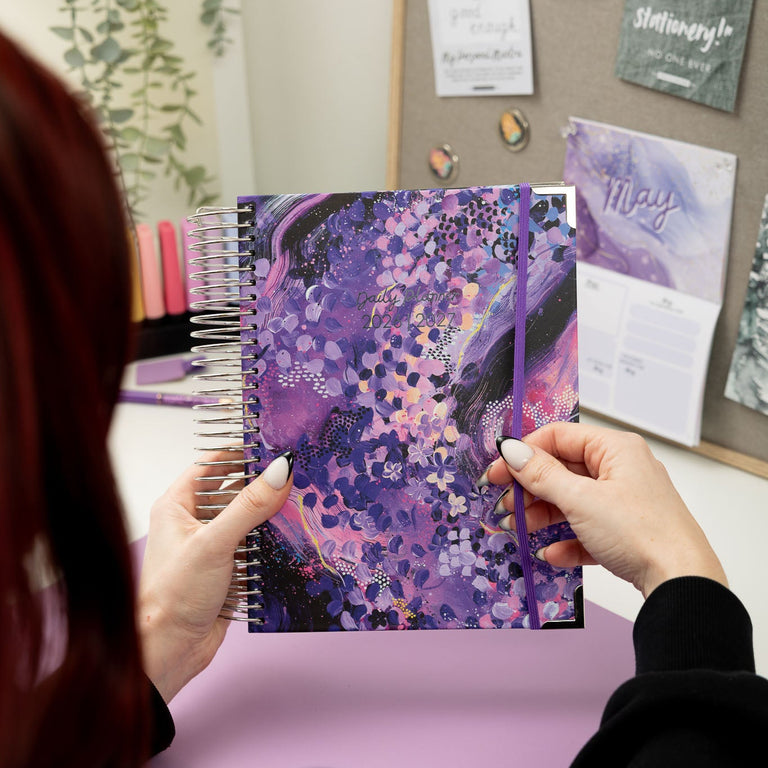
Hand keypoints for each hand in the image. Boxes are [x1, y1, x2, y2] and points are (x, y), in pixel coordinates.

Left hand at [138, 450, 293, 702]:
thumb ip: (249, 506)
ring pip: (246, 519)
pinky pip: (252, 546)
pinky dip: (271, 541)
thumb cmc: (173, 596)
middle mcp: (193, 522)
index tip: (273, 446)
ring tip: (302, 500)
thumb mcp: (214, 543)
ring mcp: (210, 546)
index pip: (212, 464)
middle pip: (233, 490)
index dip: (240, 453)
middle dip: (262, 484)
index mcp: (177, 505)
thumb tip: (280, 470)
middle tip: (296, 473)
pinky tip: (293, 536)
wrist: (169, 652)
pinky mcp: (225, 569)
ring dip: (270, 514)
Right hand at [485, 422, 726, 597]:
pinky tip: (551, 553)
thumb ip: (542, 474)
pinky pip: (587, 529)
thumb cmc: (639, 532)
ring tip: (519, 532)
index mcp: (615, 449)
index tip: (496, 473)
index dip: (524, 453)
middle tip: (505, 506)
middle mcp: (621, 469)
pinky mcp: (626, 533)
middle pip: (562, 470)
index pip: (558, 436)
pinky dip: (566, 539)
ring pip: (572, 501)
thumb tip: (513, 451)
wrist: (683, 583)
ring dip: (542, 516)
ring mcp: (625, 502)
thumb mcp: (581, 499)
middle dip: (530, 490)